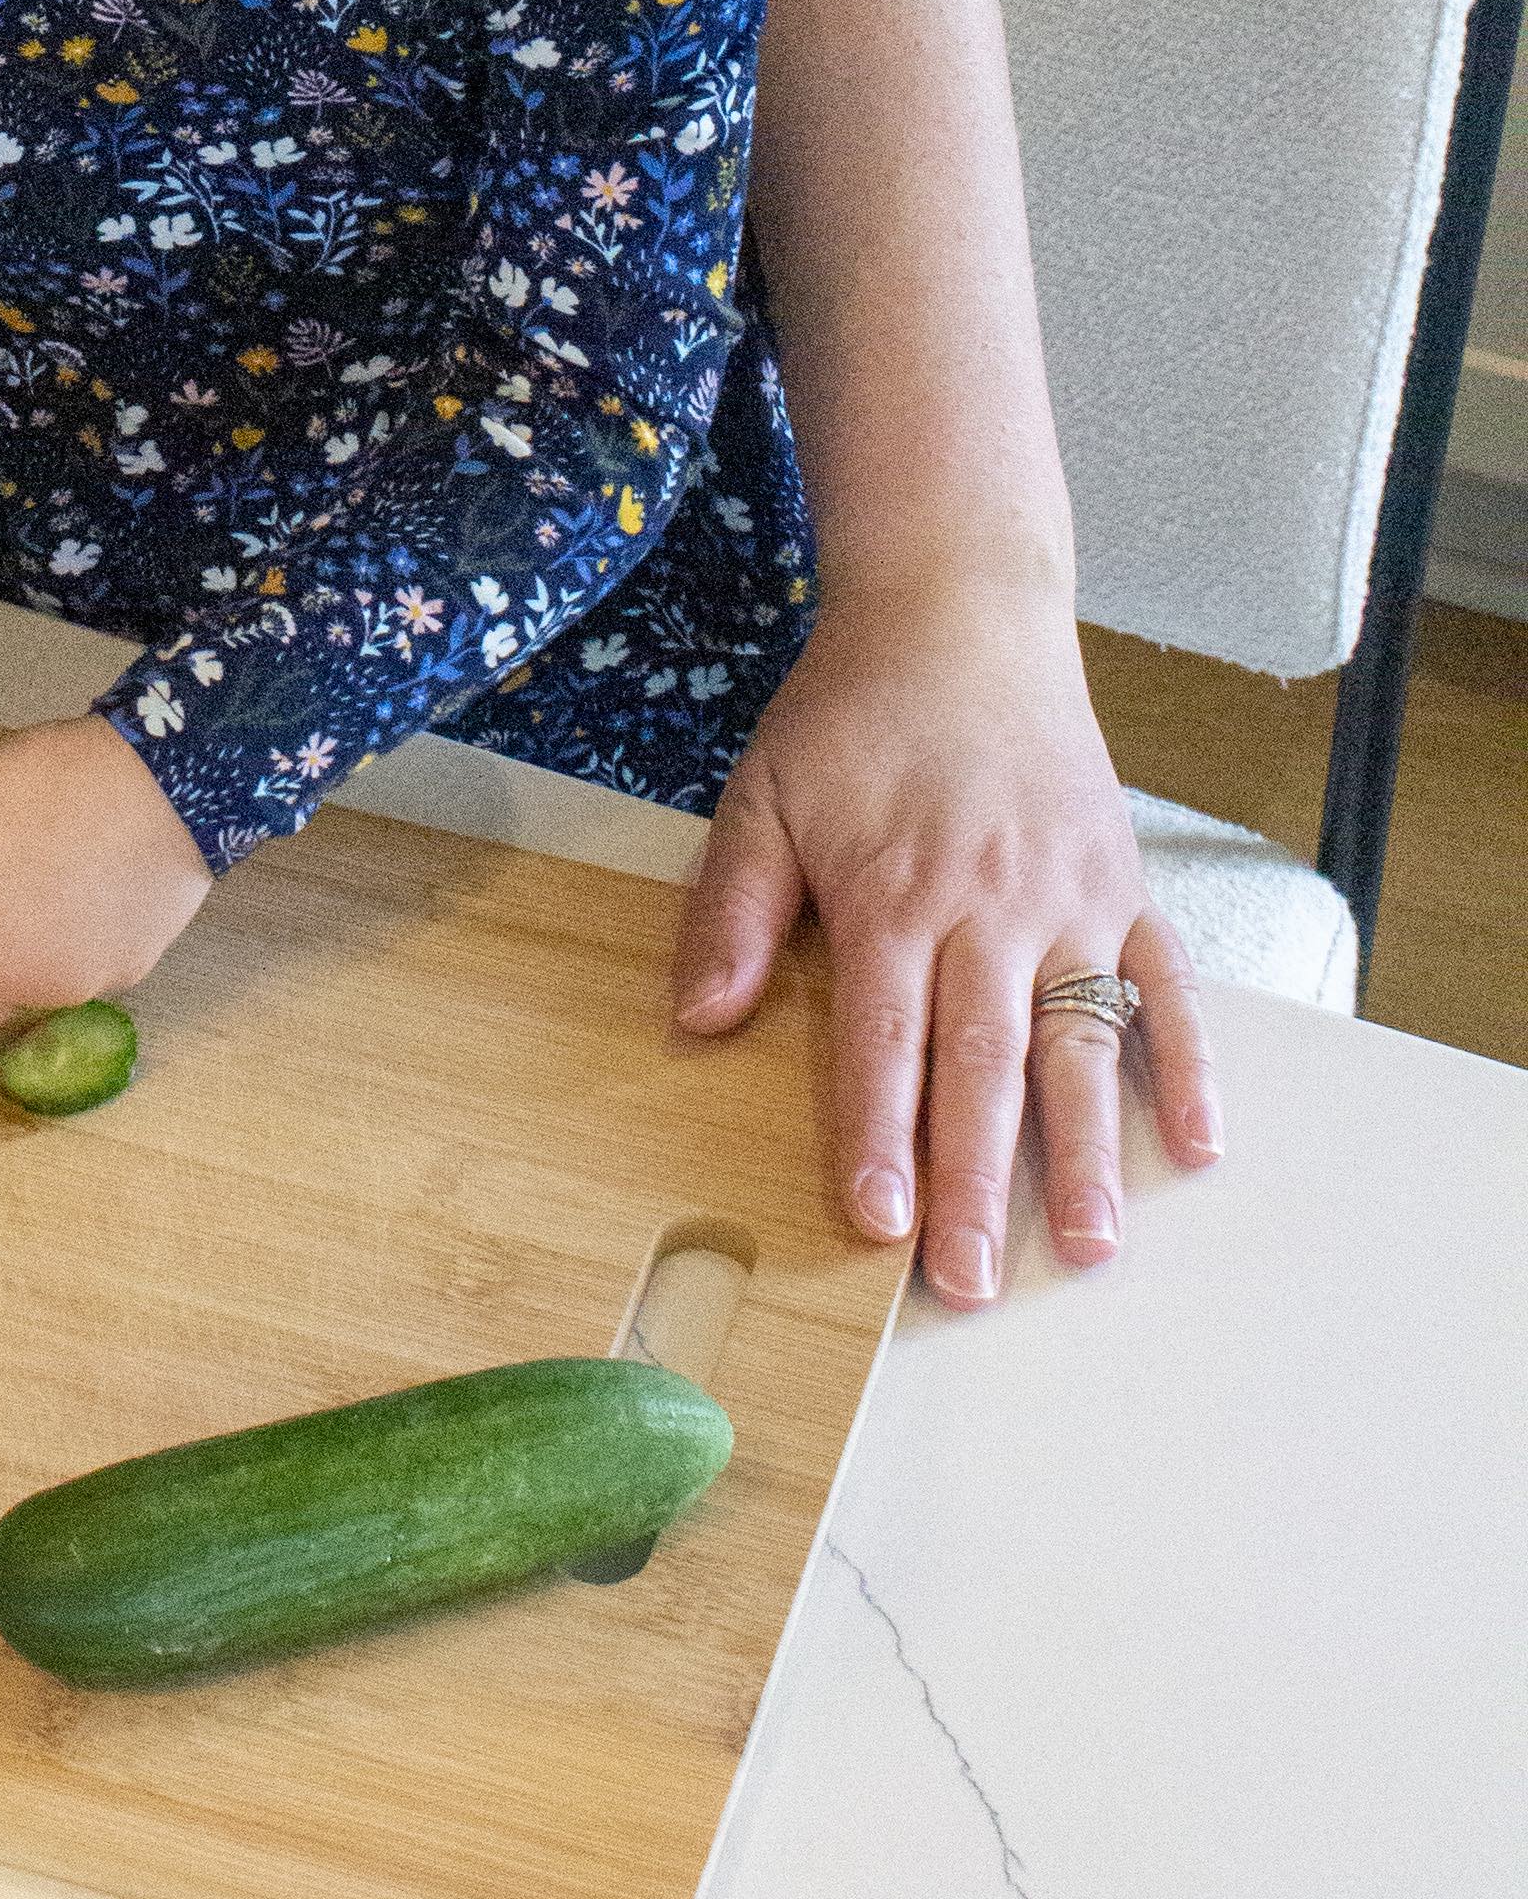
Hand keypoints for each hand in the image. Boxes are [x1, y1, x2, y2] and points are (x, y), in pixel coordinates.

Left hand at [0, 717, 211, 1038]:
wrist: (176, 777)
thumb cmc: (54, 799)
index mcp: (9, 970)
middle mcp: (67, 988)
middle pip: (16, 986)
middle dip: (0, 943)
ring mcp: (122, 969)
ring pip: (66, 963)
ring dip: (51, 930)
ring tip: (52, 860)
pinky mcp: (161, 942)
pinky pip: (108, 941)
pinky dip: (95, 915)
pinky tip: (97, 858)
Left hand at [671, 568, 1223, 1303]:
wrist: (962, 615)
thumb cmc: (852, 714)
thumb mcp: (763, 794)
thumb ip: (731, 910)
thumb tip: (701, 1019)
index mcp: (893, 894)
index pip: (883, 1040)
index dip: (880, 1135)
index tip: (879, 1222)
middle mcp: (990, 908)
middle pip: (984, 1064)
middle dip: (978, 1182)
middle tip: (970, 1283)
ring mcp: (1070, 901)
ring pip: (1081, 1043)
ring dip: (1087, 1152)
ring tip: (1087, 1246)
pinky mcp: (1126, 886)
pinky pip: (1167, 987)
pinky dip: (1189, 1064)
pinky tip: (1198, 1142)